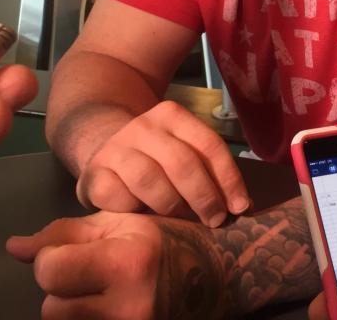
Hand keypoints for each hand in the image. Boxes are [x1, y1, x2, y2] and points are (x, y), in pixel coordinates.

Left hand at [7, 212, 222, 319]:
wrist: (219, 272)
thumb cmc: (166, 237)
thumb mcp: (119, 222)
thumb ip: (63, 233)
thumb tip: (13, 248)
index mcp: (127, 262)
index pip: (50, 271)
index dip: (52, 259)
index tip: (72, 251)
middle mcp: (130, 305)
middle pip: (51, 308)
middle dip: (62, 289)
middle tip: (89, 273)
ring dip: (73, 309)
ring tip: (100, 291)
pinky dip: (88, 319)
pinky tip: (106, 305)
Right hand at [76, 101, 249, 226]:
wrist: (104, 148)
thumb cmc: (156, 158)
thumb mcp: (183, 152)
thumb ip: (209, 171)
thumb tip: (242, 205)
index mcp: (173, 116)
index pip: (209, 145)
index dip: (228, 178)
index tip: (241, 206)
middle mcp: (143, 126)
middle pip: (182, 162)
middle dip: (204, 196)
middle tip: (215, 219)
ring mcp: (115, 148)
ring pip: (150, 180)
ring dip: (172, 205)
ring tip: (182, 220)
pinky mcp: (93, 174)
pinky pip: (118, 197)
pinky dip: (135, 211)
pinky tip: (144, 218)